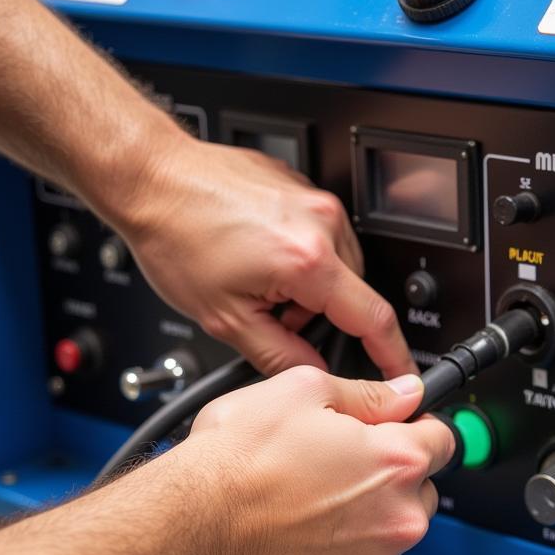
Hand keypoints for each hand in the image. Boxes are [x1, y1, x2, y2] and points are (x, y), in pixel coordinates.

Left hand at [118, 133, 415, 377]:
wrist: (151, 179)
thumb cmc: (176, 237)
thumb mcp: (225, 318)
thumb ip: (279, 356)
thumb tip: (312, 373)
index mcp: (309, 260)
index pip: (374, 319)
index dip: (393, 356)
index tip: (403, 376)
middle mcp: (322, 223)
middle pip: (353, 293)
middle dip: (321, 317)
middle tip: (273, 318)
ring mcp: (314, 199)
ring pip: (337, 266)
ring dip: (309, 288)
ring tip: (256, 282)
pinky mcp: (301, 187)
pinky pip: (321, 237)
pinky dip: (300, 259)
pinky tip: (256, 256)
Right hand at [186, 368, 452, 554]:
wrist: (192, 523)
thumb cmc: (237, 461)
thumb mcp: (302, 391)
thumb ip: (368, 394)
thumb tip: (403, 393)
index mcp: (396, 461)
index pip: (444, 439)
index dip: (417, 428)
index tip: (396, 432)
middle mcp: (397, 519)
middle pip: (420, 490)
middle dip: (389, 477)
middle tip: (337, 464)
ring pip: (389, 532)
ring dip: (366, 517)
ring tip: (311, 499)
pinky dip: (340, 553)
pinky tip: (303, 532)